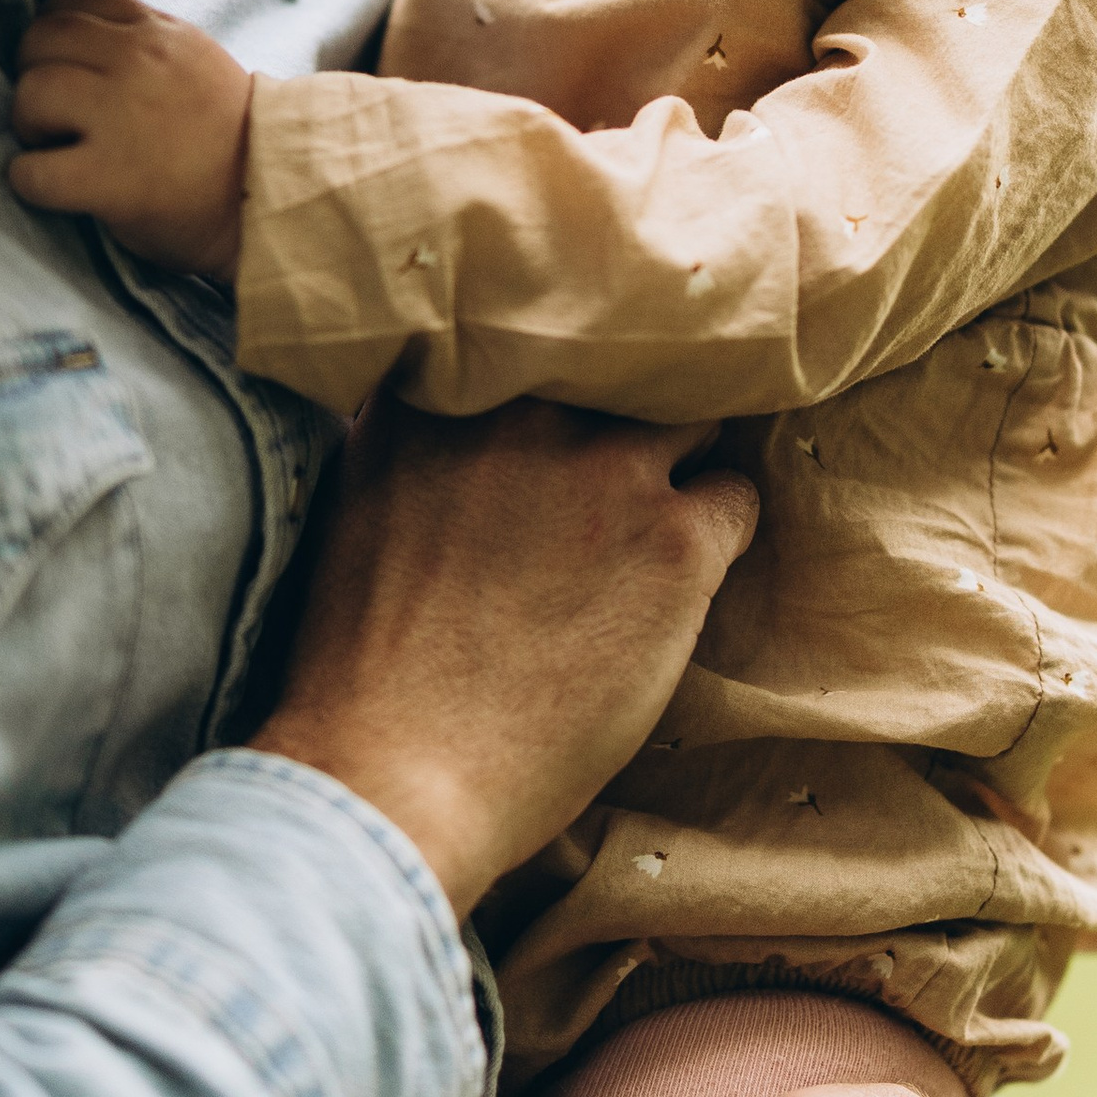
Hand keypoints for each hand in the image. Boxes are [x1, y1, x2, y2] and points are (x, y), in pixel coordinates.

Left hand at [9, 0, 249, 276]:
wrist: (269, 195)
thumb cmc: (228, 135)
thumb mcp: (196, 58)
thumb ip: (144, 39)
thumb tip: (77, 33)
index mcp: (158, 33)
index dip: (53, 29)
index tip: (63, 62)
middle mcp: (137, 64)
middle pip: (40, 40)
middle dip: (34, 72)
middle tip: (53, 109)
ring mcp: (121, 120)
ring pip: (30, 94)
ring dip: (28, 122)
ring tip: (54, 144)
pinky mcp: (108, 180)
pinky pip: (30, 172)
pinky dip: (29, 180)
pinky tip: (54, 185)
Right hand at [255, 397, 758, 916]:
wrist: (394, 771)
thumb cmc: (363, 664)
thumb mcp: (360, 505)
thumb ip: (416, 435)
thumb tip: (462, 405)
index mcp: (438, 395)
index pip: (538, 325)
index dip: (565, 362)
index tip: (571, 401)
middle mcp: (525, 410)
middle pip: (622, 361)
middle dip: (628, 404)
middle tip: (623, 465)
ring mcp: (606, 470)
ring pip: (692, 418)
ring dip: (682, 464)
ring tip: (658, 523)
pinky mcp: (673, 543)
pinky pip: (736, 499)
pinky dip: (719, 536)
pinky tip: (677, 584)